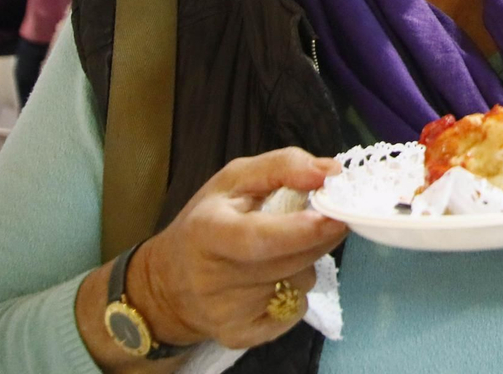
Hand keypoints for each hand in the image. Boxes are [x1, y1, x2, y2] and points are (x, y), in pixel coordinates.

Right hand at [129, 148, 347, 349]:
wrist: (167, 284)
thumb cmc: (207, 221)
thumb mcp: (235, 179)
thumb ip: (284, 167)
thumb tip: (331, 171)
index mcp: (207, 230)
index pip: (258, 238)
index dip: (300, 231)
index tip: (335, 219)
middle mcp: (212, 278)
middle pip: (290, 261)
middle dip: (319, 238)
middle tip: (325, 219)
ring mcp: (225, 312)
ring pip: (299, 284)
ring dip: (304, 264)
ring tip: (278, 252)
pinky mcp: (238, 335)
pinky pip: (294, 311)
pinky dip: (295, 292)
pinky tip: (272, 281)